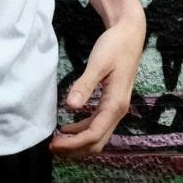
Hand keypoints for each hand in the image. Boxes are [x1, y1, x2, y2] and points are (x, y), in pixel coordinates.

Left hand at [50, 12, 145, 157]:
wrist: (130, 33)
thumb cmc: (115, 46)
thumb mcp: (98, 63)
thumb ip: (84, 85)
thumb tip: (71, 106)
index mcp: (116, 104)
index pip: (94, 134)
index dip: (74, 143)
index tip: (54, 144)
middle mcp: (118, 110)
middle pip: (97, 142)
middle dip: (75, 149)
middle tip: (52, 147)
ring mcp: (116, 108)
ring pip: (98, 136)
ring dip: (78, 142)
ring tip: (57, 142)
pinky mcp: (112, 103)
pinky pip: (98, 125)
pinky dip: (82, 132)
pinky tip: (68, 129)